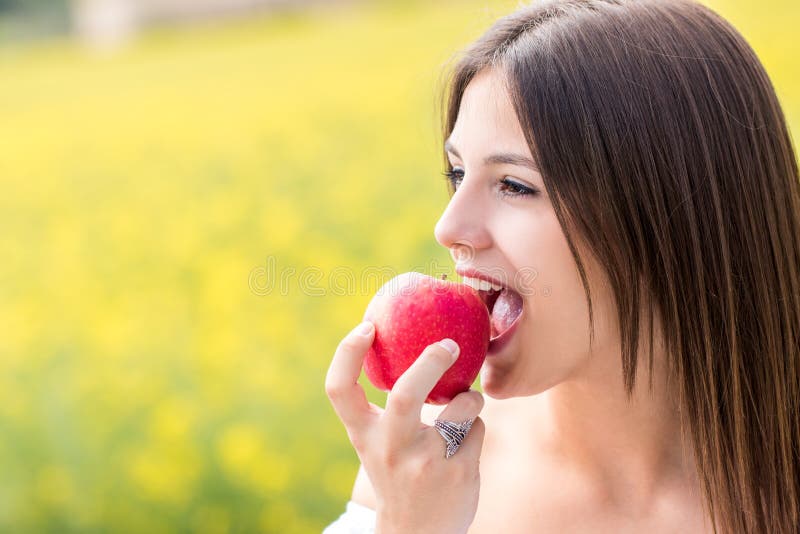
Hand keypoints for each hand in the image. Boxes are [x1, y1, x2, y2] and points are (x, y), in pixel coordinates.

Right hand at [325, 321, 484, 533]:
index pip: (339, 390)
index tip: (367, 326)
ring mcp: (425, 462)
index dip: (347, 352)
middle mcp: (389, 448)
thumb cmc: (397, 472)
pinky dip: (474, 426)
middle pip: (404, 394)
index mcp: (363, 434)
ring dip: (470, 396)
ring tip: (464, 403)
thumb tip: (410, 344)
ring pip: (461, 405)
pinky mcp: (458, 472)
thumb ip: (385, 405)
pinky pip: (477, 428)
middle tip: (450, 344)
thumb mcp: (378, 441)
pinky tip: (464, 445)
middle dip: (431, 361)